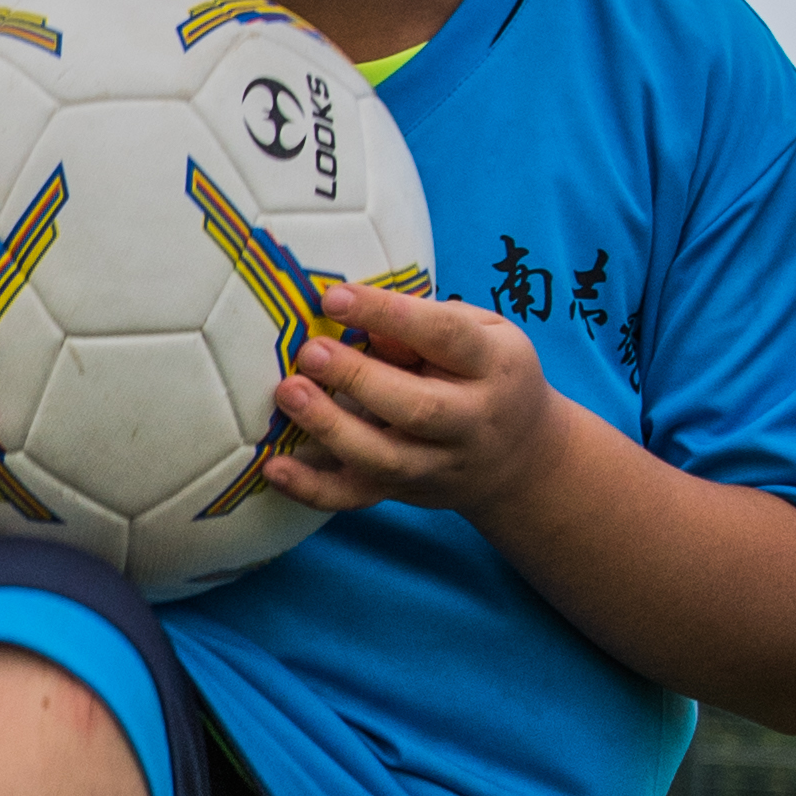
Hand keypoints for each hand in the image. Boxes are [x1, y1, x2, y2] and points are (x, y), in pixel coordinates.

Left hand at [252, 280, 579, 520]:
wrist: (521, 455)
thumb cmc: (486, 372)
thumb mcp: (481, 332)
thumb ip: (426, 324)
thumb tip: (359, 318)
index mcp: (494, 365)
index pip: (444, 336)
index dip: (389, 315)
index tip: (334, 298)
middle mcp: (472, 421)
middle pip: (417, 408)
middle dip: (357, 379)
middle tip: (309, 352)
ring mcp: (440, 465)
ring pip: (385, 459)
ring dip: (331, 429)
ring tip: (289, 393)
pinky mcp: (407, 493)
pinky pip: (357, 497)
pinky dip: (313, 488)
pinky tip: (274, 468)